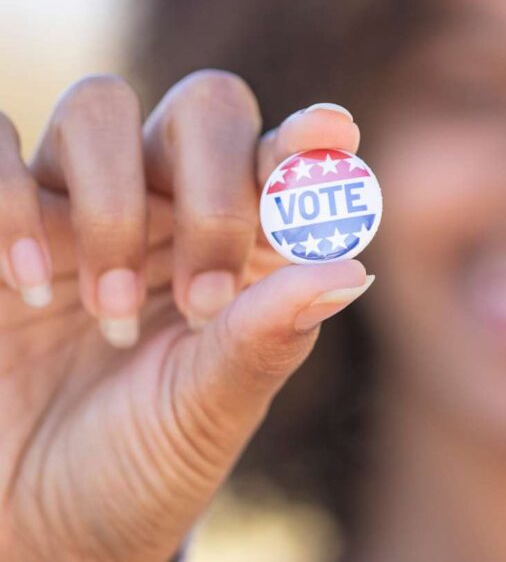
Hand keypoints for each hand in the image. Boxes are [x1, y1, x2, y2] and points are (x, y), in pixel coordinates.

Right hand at [0, 71, 368, 560]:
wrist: (35, 517)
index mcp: (245, 246)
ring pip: (100, 107)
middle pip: (206, 107)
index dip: (307, 140)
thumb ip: (271, 337)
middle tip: (206, 298)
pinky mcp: (2, 223)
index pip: (282, 161)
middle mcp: (170, 207)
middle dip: (214, 187)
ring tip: (111, 313)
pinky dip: (12, 201)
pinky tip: (31, 290)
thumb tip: (351, 268)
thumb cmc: (142, 459)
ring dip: (114, 206)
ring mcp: (81, 205)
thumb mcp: (211, 408)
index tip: (331, 134)